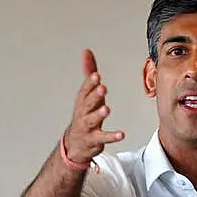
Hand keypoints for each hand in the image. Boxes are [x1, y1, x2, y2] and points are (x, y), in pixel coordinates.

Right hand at [63, 49, 124, 163]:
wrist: (75, 144)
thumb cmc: (83, 116)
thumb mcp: (86, 94)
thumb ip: (89, 73)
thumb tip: (87, 52)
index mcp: (82, 101)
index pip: (84, 90)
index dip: (90, 84)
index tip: (96, 76)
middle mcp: (82, 113)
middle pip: (87, 104)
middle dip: (93, 96)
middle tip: (102, 88)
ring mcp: (87, 127)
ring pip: (91, 120)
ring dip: (98, 114)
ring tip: (106, 109)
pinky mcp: (94, 140)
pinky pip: (103, 138)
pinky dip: (112, 136)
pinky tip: (121, 134)